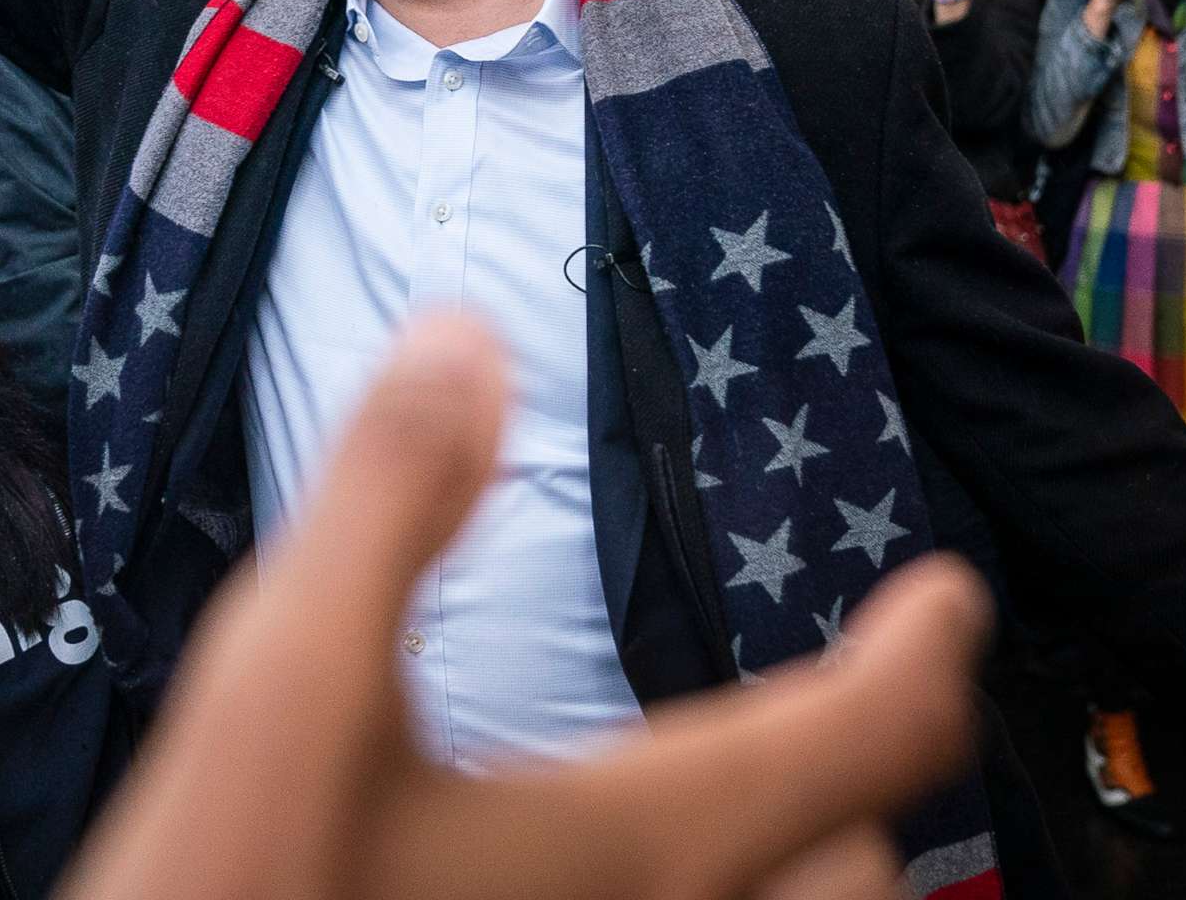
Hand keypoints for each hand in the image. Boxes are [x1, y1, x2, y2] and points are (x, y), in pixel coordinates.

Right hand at [58, 312, 990, 899]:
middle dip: (855, 770)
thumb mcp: (284, 678)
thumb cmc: (234, 889)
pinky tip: (614, 874)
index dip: (922, 653)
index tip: (951, 596)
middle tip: (830, 696)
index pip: (854, 739)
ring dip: (801, 860)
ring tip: (753, 804)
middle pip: (852, 866)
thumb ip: (385, 503)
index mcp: (635, 839)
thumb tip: (466, 341)